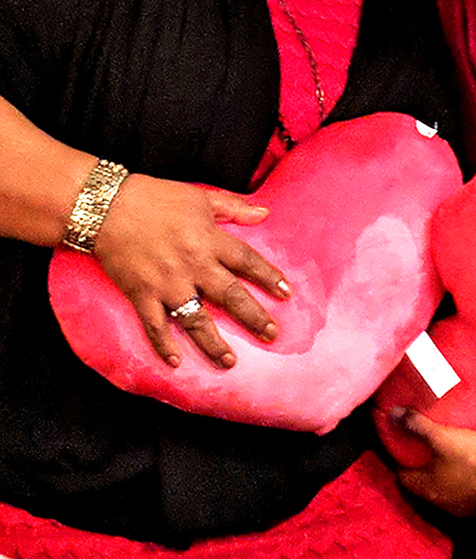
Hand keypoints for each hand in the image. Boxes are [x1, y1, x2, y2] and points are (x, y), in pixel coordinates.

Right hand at [94, 174, 290, 369]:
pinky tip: (176, 362)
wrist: (106, 206)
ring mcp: (167, 282)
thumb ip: (233, 207)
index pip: (247, 260)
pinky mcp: (141, 293)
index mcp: (208, 239)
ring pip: (196, 318)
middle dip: (253, 317)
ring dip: (214, 342)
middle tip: (272, 335)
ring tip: (230, 362)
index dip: (268, 276)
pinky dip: (164, 345)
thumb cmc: (154, 197)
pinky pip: (155, 325)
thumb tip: (264, 213)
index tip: (286, 293)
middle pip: (230, 295)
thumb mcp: (199, 196)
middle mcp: (192, 264)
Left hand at [395, 376, 475, 520]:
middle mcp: (448, 506)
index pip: (407, 481)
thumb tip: (391, 414)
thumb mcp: (441, 436)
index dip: (403, 469)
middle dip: (430, 481)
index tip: (403, 459)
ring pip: (459, 503)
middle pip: (432, 493)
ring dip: (457, 492)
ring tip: (460, 475)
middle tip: (429, 463)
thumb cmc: (472, 455)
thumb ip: (416, 425)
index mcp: (431, 489)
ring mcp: (472, 513)